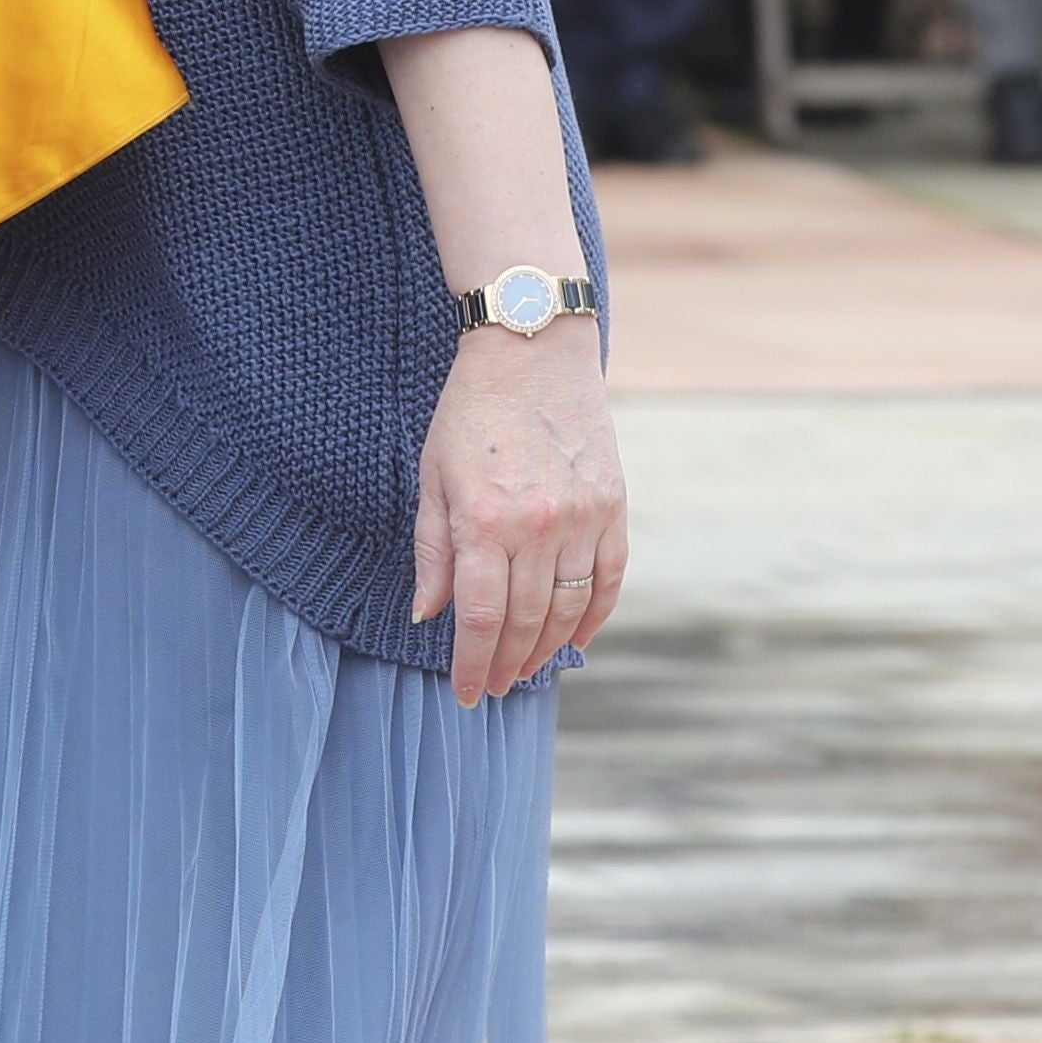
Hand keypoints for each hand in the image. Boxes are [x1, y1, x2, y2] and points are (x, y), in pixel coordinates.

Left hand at [415, 322, 624, 706]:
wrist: (532, 350)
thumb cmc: (470, 412)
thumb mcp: (432, 476)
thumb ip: (432, 550)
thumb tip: (427, 615)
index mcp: (484, 521)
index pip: (480, 618)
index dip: (471, 664)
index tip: (466, 692)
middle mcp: (536, 527)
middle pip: (525, 622)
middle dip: (507, 665)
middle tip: (495, 687)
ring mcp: (582, 517)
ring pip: (569, 608)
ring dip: (548, 649)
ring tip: (528, 670)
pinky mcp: (613, 505)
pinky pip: (610, 577)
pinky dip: (596, 614)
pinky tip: (579, 637)